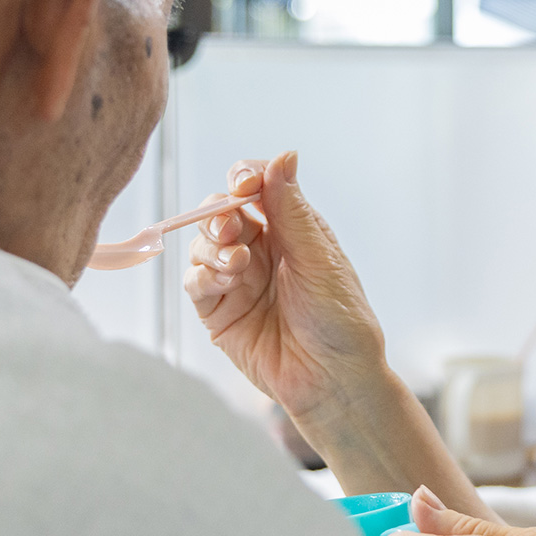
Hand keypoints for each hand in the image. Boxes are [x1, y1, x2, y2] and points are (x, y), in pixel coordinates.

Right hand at [185, 152, 385, 420]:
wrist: (333, 380)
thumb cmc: (340, 320)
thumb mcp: (318, 259)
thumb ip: (292, 210)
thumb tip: (285, 154)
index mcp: (292, 229)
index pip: (257, 187)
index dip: (245, 178)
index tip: (244, 183)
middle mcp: (261, 249)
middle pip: (222, 212)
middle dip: (221, 213)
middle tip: (231, 227)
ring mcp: (237, 280)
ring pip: (204, 244)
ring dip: (213, 246)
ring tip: (237, 265)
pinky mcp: (219, 311)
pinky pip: (196, 281)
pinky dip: (203, 275)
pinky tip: (226, 282)